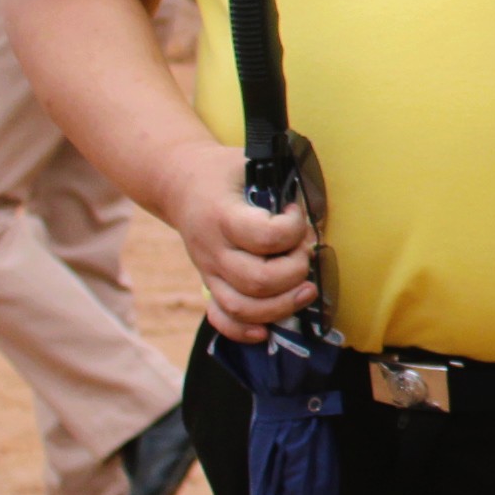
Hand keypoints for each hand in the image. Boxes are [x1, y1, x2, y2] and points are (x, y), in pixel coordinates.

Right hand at [151, 137, 315, 341]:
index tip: (296, 213)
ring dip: (282, 305)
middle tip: (305, 251)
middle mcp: (213, 249)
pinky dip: (244, 331)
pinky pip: (221, 319)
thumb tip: (314, 213)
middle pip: (258, 280)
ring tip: (306, 289)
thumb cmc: (226, 174)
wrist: (180, 183)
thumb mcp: (249, 164)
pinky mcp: (208, 284)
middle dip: (295, 271)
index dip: (293, 229)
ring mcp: (209, 271)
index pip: (264, 237)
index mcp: (222, 215)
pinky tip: (267, 330)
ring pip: (243, 307)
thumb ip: (279, 186)